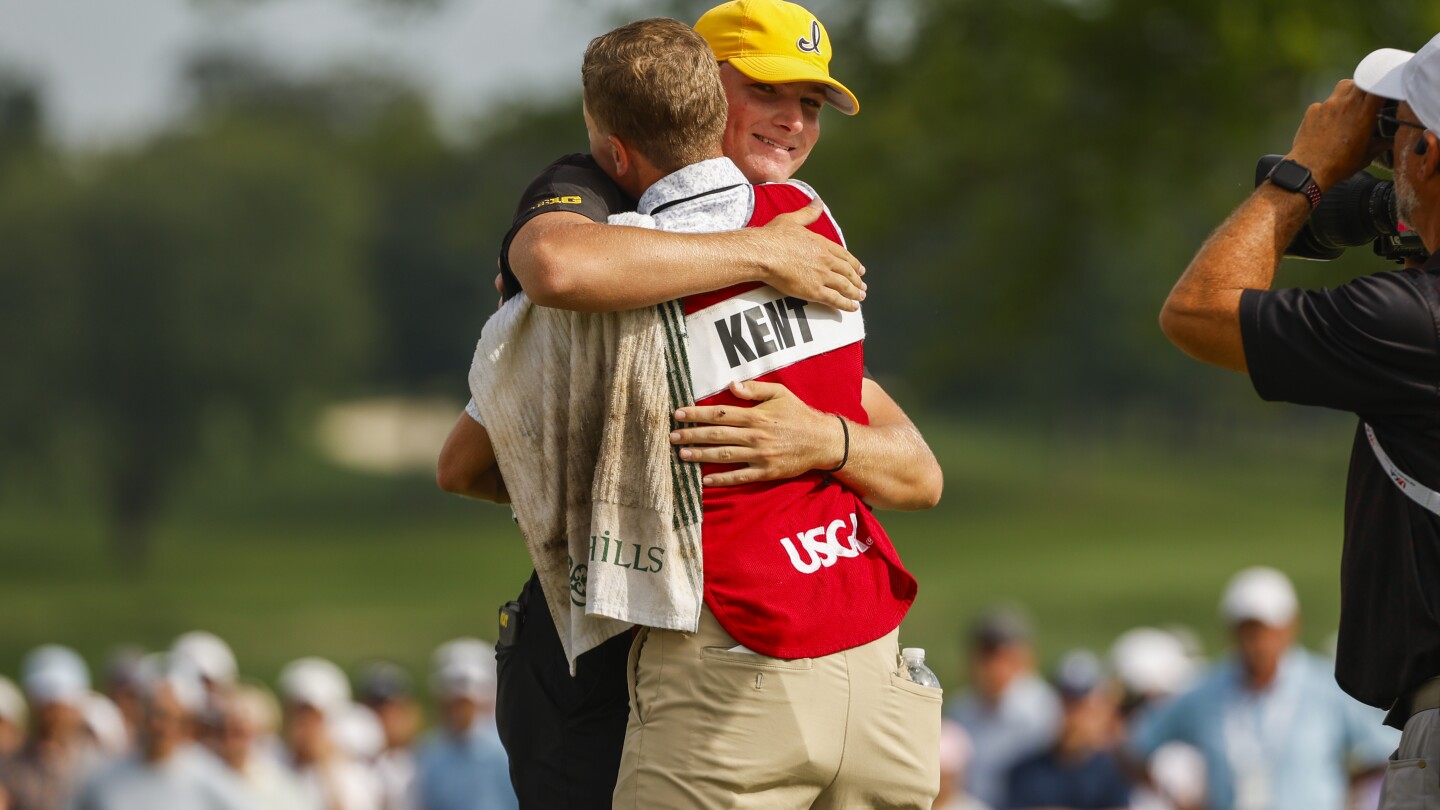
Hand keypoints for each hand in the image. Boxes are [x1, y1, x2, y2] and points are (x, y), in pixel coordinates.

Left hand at [671, 380, 843, 485]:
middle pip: (716, 435)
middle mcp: (755, 436)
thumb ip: (755, 389)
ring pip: (724, 456)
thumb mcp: (780, 394)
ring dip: (701, 455)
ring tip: (682, 454)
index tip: (679, 414)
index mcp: (756, 416)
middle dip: (692, 435)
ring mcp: (759, 456)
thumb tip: (731, 385)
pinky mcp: (766, 472)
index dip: (697, 414)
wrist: (822, 441)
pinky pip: (740, 476)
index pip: (719, 413)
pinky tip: (705, 480)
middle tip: (672, 436)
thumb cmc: (799, 414)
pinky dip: (722, 479)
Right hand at [746, 199, 866, 311]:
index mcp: (822, 244)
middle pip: (847, 271)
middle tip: (862, 287)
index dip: (853, 263)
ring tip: (860, 298)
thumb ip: (808, 213)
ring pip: (844, 286)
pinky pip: (835, 299)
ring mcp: (822, 276)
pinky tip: (852, 308)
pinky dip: (846, 304)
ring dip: (855, 293)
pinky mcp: (814, 291)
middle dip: (857, 280)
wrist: (763, 253)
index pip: (843, 255)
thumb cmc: (773, 236)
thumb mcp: (792, 219)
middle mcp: (826, 260)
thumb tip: (818, 202)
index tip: (860, 269)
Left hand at [1288, 79, 1386, 189]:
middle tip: (1367, 99)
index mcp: (1364, 112)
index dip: (1383, 86)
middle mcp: (1346, 103)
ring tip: (1348, 107)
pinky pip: (1324, 103)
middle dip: (1366, 87)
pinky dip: (1329, 109)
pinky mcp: (1312, 110)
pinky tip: (1327, 123)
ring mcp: (1327, 105)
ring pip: (1342, 87)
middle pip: (1361, 81)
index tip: (1385, 92)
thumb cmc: (1340, 164)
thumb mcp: (1367, 155)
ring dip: (1348, 93)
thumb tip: (1390, 142)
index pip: (1379, 87)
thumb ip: (1380, 144)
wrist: (1309, 169)